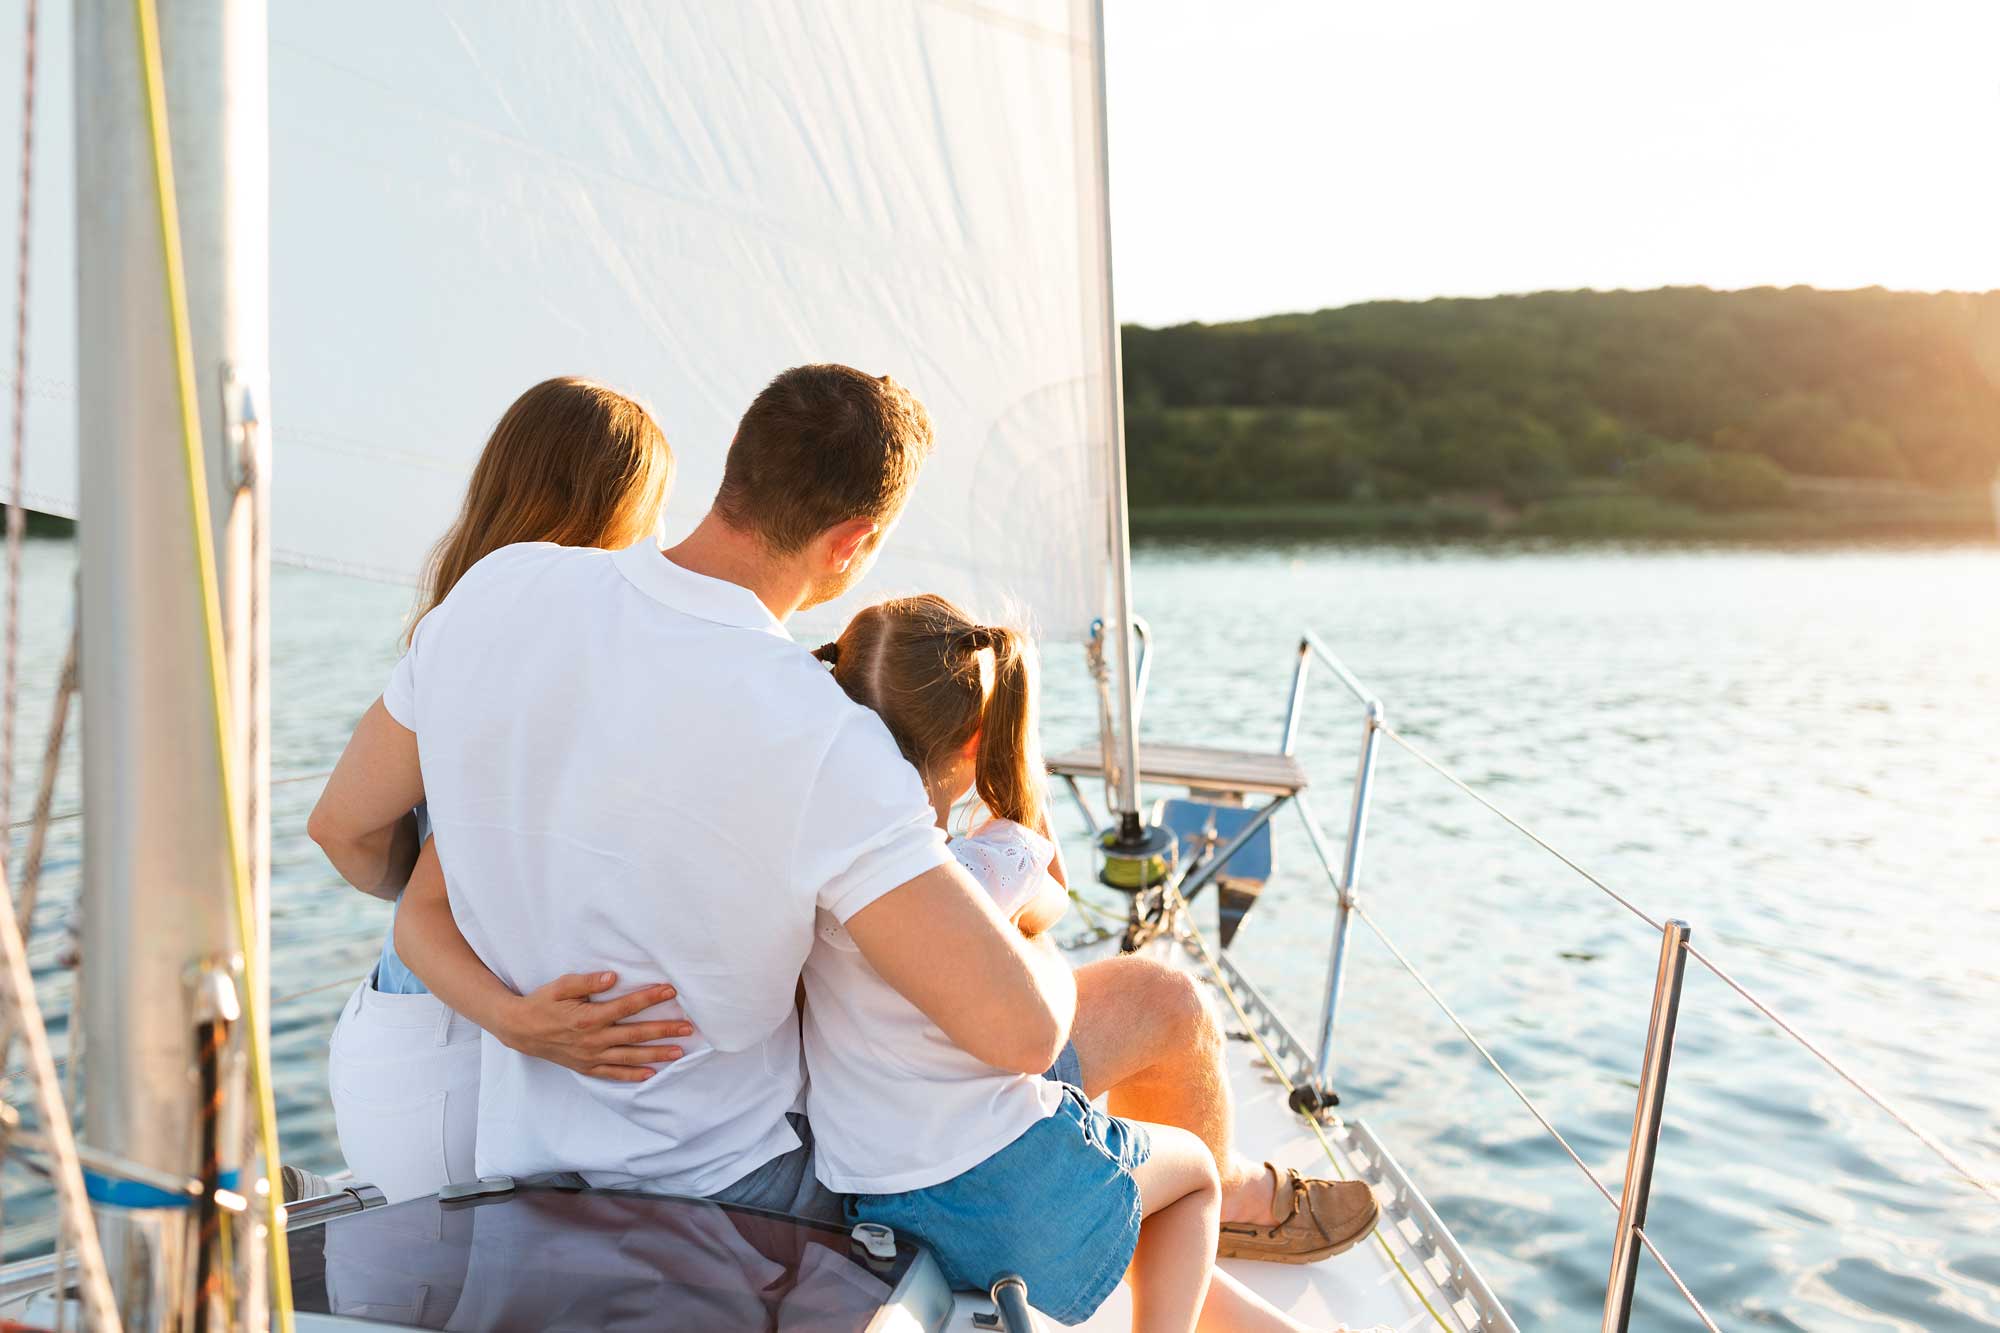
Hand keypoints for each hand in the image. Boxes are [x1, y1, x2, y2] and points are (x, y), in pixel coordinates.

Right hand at [494, 972, 690, 1082]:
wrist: (520, 1030)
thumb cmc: (542, 1003)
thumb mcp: (560, 986)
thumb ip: (588, 982)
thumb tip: (612, 977)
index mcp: (588, 1017)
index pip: (627, 1006)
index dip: (650, 998)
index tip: (670, 990)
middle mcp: (593, 1040)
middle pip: (636, 1035)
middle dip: (664, 1030)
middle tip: (688, 1027)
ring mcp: (591, 1056)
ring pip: (630, 1057)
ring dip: (656, 1054)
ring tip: (679, 1051)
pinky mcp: (586, 1066)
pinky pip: (613, 1073)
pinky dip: (633, 1075)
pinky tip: (651, 1074)